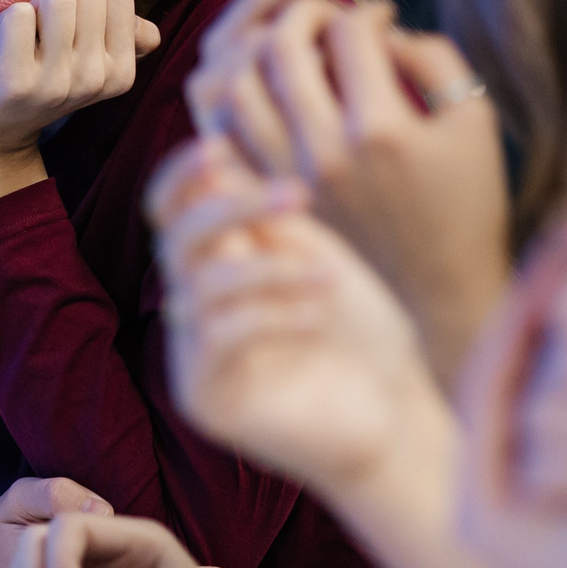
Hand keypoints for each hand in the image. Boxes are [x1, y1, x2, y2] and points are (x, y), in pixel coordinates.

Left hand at [0, 0, 161, 212]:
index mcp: (120, 71)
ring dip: (31, 10)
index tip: (68, 30)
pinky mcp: (14, 82)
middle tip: (41, 36)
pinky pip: (18, 15)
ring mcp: (56, 83)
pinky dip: (3, 22)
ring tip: (21, 43)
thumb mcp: (87, 62)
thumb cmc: (37, 80)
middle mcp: (95, 79)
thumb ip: (121, 38)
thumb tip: (150, 32)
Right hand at [145, 138, 446, 496]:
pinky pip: (220, 337)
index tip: (219, 146)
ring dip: (271, 269)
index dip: (181, 175)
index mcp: (215, 268)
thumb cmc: (365, 339)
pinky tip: (319, 316)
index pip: (169, 211)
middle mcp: (193, 310)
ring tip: (329, 277)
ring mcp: (193, 356)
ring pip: (199, 286)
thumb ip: (268, 217)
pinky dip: (272, 315)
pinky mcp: (205, 399)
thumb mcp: (318, 258)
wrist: (397, 421)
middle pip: (174, 239)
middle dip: (230, 207)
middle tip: (297, 194)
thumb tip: (221, 152)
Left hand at [188, 0, 509, 387]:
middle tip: (328, 14)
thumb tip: (382, 29)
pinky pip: (222, 133)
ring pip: (237, 84)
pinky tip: (262, 83)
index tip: (381, 16)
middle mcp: (322, 153)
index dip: (367, 11)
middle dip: (304, 11)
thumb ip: (433, 59)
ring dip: (258, 46)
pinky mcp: (266, 199)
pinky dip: (233, 96)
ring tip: (290, 42)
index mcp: (379, 130)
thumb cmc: (466, 203)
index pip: (349, 34)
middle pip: (283, 46)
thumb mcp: (474, 122)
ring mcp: (285, 179)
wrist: (439, 291)